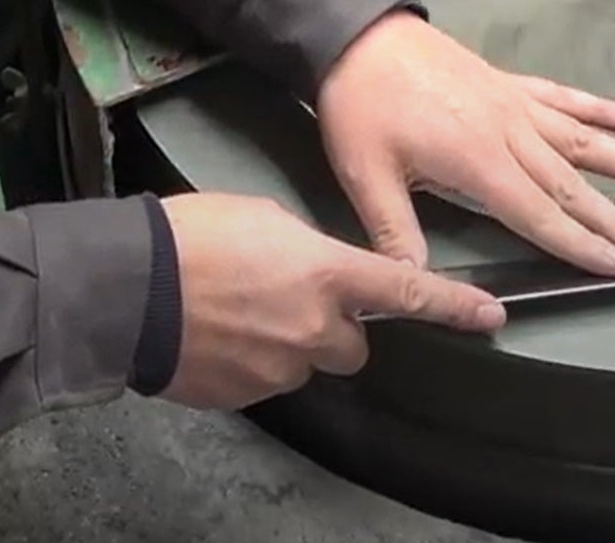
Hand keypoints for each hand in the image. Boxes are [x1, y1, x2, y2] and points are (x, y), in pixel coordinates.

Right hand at [159, 193, 503, 408]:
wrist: (124, 286)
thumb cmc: (192, 236)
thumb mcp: (266, 220)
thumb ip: (309, 250)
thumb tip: (316, 270)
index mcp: (329, 275)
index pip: (407, 292)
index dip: (454, 306)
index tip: (491, 316)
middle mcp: (316, 327)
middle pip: (354, 344)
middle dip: (334, 327)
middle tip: (290, 299)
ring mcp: (281, 366)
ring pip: (308, 363)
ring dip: (290, 345)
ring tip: (241, 313)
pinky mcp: (247, 395)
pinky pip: (267, 380)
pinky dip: (253, 362)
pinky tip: (221, 334)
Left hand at [316, 11, 614, 274]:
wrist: (358, 33)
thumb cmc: (361, 105)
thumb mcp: (366, 174)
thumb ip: (396, 232)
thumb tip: (414, 286)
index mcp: (479, 161)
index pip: (541, 214)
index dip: (582, 244)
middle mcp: (511, 134)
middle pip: (575, 187)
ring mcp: (518, 106)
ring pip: (587, 141)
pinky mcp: (514, 84)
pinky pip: (568, 100)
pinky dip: (604, 110)